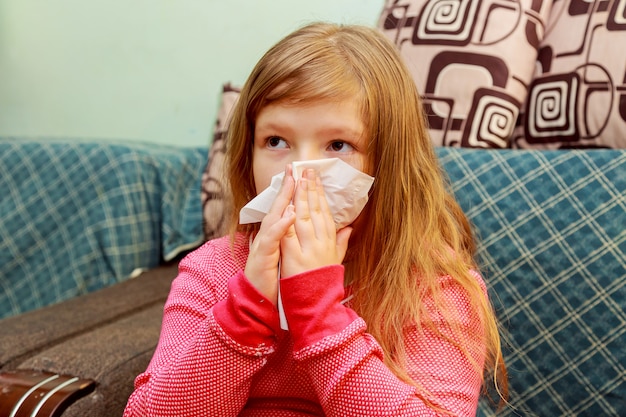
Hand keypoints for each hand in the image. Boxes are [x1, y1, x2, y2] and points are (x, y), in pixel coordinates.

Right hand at [244, 166, 295, 304]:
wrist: (258, 301)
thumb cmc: (273, 279)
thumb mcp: (286, 257)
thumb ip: (292, 240)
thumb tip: (300, 225)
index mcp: (276, 236)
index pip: (286, 210)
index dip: (293, 193)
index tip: (303, 175)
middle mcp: (267, 237)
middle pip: (277, 208)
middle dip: (286, 188)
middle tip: (293, 169)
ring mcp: (263, 246)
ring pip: (272, 219)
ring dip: (282, 201)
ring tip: (292, 184)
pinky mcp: (262, 257)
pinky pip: (271, 239)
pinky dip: (280, 226)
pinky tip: (289, 215)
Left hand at [280, 169, 351, 277]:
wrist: (317, 306)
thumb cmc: (324, 284)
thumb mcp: (335, 261)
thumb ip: (341, 243)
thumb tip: (349, 227)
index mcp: (330, 242)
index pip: (324, 212)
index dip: (320, 194)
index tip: (316, 177)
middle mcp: (322, 244)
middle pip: (315, 211)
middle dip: (310, 189)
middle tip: (307, 170)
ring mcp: (309, 251)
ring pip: (304, 219)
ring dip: (300, 198)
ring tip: (298, 180)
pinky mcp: (296, 259)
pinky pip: (291, 236)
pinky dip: (290, 222)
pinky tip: (288, 207)